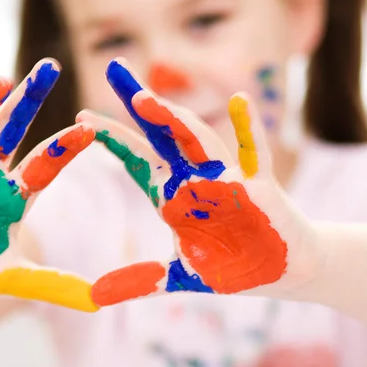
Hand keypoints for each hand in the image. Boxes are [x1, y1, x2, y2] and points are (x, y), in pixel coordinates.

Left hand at [81, 59, 316, 305]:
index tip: (81, 116)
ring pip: (199, 141)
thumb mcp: (182, 278)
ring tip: (146, 100)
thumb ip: (141, 282)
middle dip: (139, 104)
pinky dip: (248, 129)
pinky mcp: (261, 188)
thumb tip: (94, 297)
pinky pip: (255, 155)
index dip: (113, 137)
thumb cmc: (234, 268)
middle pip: (163, 134)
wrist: (284, 272)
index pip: (138, 159)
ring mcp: (229, 180)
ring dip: (175, 120)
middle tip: (114, 68)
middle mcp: (198, 180)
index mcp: (175, 197)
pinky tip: (238, 100)